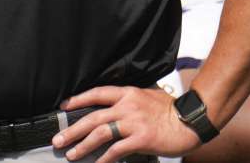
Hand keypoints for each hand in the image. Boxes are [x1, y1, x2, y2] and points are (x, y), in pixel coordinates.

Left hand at [52, 86, 199, 162]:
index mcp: (128, 93)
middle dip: (72, 129)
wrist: (190, 119)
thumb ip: (130, 101)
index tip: (64, 107)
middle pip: (93, 117)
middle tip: (58, 139)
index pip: (97, 93)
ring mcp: (133, 122)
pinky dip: (104, 158)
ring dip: (83, 145)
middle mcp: (127, 106)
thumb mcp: (147, 96)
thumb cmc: (171, 110)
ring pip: (100, 133)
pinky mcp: (140, 138)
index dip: (78, 99)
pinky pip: (116, 150)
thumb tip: (114, 109)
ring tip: (72, 154)